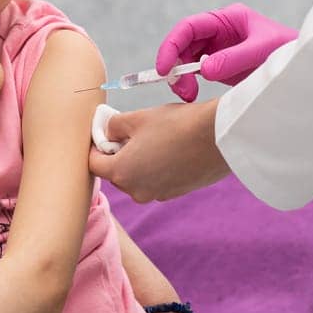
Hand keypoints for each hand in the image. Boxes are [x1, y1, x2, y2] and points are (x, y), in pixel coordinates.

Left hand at [89, 100, 227, 201]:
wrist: (219, 137)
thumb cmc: (176, 125)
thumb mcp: (136, 118)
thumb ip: (112, 126)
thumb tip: (108, 133)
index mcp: (122, 173)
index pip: (93, 164)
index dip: (96, 146)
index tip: (105, 132)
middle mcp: (137, 191)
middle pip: (115, 173)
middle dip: (118, 154)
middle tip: (130, 132)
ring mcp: (158, 195)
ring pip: (137, 178)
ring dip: (138, 161)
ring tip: (154, 139)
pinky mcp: (177, 193)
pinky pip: (156, 180)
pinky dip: (156, 167)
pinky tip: (170, 148)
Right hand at [157, 3, 296, 101]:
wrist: (304, 70)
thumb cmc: (287, 51)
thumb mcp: (261, 51)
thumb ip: (233, 58)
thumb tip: (203, 69)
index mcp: (227, 19)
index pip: (190, 27)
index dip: (172, 46)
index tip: (164, 69)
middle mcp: (219, 32)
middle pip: (184, 44)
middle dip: (176, 66)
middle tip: (181, 89)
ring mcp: (218, 49)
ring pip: (186, 60)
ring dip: (182, 78)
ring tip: (189, 95)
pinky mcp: (220, 66)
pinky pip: (196, 72)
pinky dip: (190, 83)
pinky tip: (194, 95)